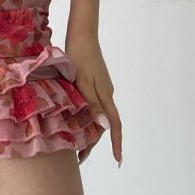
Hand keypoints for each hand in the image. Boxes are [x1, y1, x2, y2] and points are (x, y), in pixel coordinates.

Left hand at [64, 32, 121, 166]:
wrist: (82, 33)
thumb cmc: (79, 57)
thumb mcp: (82, 82)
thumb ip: (92, 104)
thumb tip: (104, 127)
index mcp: (105, 96)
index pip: (114, 125)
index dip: (116, 143)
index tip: (117, 160)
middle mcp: (106, 93)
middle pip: (104, 123)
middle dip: (95, 141)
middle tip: (80, 157)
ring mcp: (102, 87)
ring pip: (99, 113)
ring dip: (90, 129)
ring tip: (76, 143)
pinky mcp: (95, 81)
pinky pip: (94, 104)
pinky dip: (87, 116)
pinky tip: (77, 118)